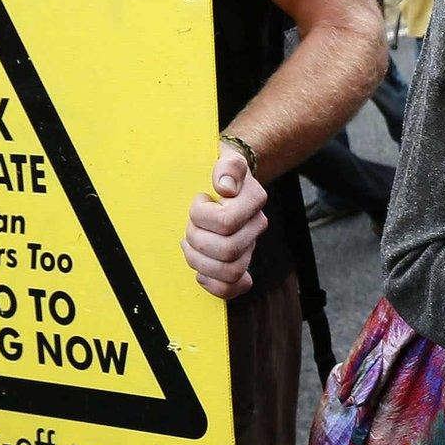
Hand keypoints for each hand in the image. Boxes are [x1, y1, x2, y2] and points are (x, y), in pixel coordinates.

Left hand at [181, 145, 267, 298]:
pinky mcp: (241, 263)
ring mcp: (249, 247)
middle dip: (198, 240)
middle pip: (228, 250)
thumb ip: (227, 167)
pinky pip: (234, 286)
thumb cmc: (218, 171)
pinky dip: (215, 285)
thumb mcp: (222, 158)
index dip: (202, 215)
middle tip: (189, 226)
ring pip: (230, 271)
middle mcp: (255, 226)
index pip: (226, 222)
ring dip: (200, 262)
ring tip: (189, 246)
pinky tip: (201, 273)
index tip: (199, 199)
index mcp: (254, 199)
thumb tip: (225, 187)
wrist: (224, 182)